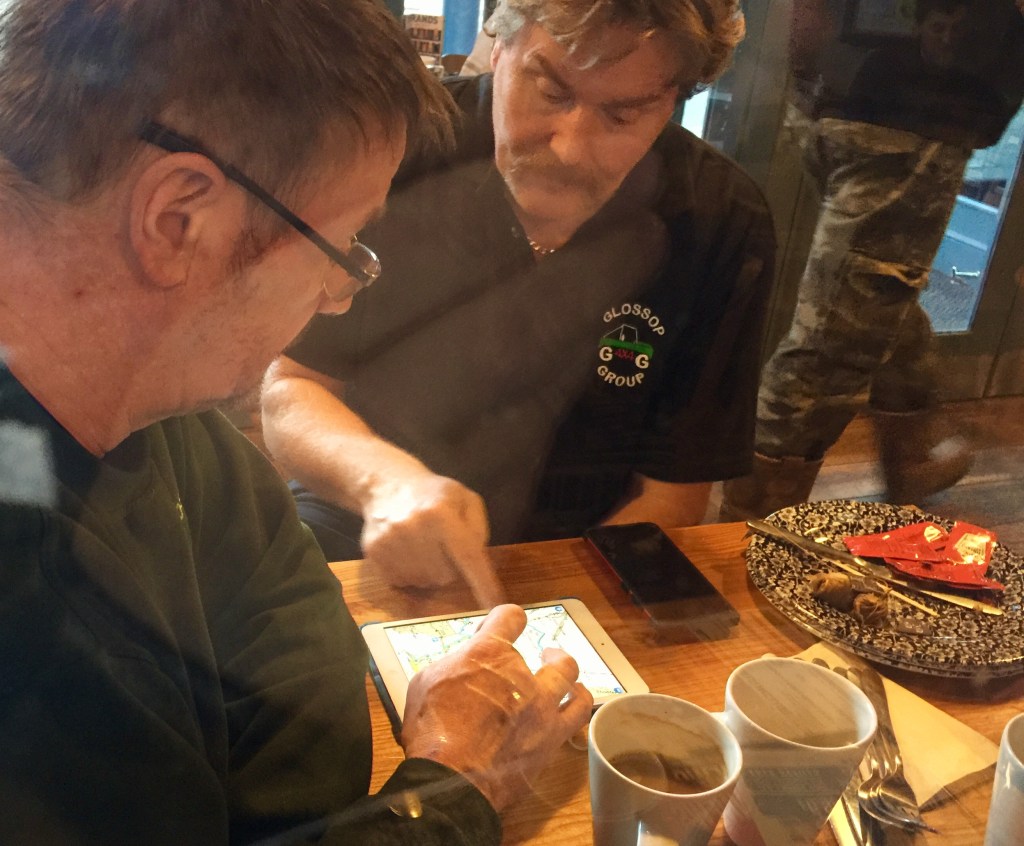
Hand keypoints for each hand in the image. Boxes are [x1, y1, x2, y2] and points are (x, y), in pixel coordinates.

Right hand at [361, 469, 504, 606]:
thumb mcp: (466, 500)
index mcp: (442, 513)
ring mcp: (390, 542)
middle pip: (446, 575)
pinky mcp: (374, 554)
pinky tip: (405, 550)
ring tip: (422, 544)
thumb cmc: (434, 495)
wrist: (387, 485)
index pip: (468, 556)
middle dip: (450, 566)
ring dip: (429, 570)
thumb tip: (478, 567)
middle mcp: (415, 528)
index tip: (498, 608)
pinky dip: (409, 572)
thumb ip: (478, 530)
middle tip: (441, 543)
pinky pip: (402, 582)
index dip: (485, 585)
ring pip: (425, 582)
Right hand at [400, 604, 593, 810]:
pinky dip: (575, 707)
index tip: (502, 627)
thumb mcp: (425, 683)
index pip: (510, 617)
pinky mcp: (551, 740)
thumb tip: (463, 665)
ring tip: (568, 680)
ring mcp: (541, 709)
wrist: (450, 782)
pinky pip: (577, 717)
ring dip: (569, 677)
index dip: (507, 619)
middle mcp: (521, 675)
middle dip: (550, 653)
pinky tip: (572, 707)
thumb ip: (452, 666)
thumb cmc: (430, 733)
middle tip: (545, 657)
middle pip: (553, 654)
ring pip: (572, 681)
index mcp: (488, 654)